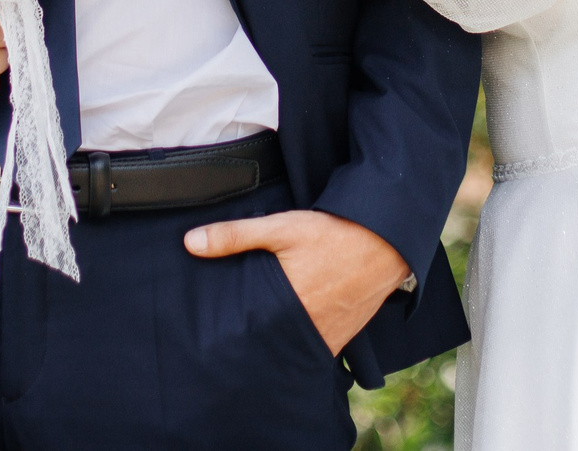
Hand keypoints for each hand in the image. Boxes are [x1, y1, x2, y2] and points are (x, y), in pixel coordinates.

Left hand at [184, 209, 412, 355]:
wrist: (388, 241)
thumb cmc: (334, 233)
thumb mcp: (282, 227)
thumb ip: (235, 236)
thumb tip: (190, 243)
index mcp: (287, 308)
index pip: (250, 337)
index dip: (233, 342)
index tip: (216, 343)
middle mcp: (308, 330)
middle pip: (272, 347)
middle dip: (254, 347)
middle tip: (233, 345)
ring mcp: (329, 337)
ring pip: (295, 350)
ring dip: (280, 346)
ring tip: (261, 340)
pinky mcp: (344, 335)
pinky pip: (318, 348)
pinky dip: (304, 344)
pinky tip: (292, 334)